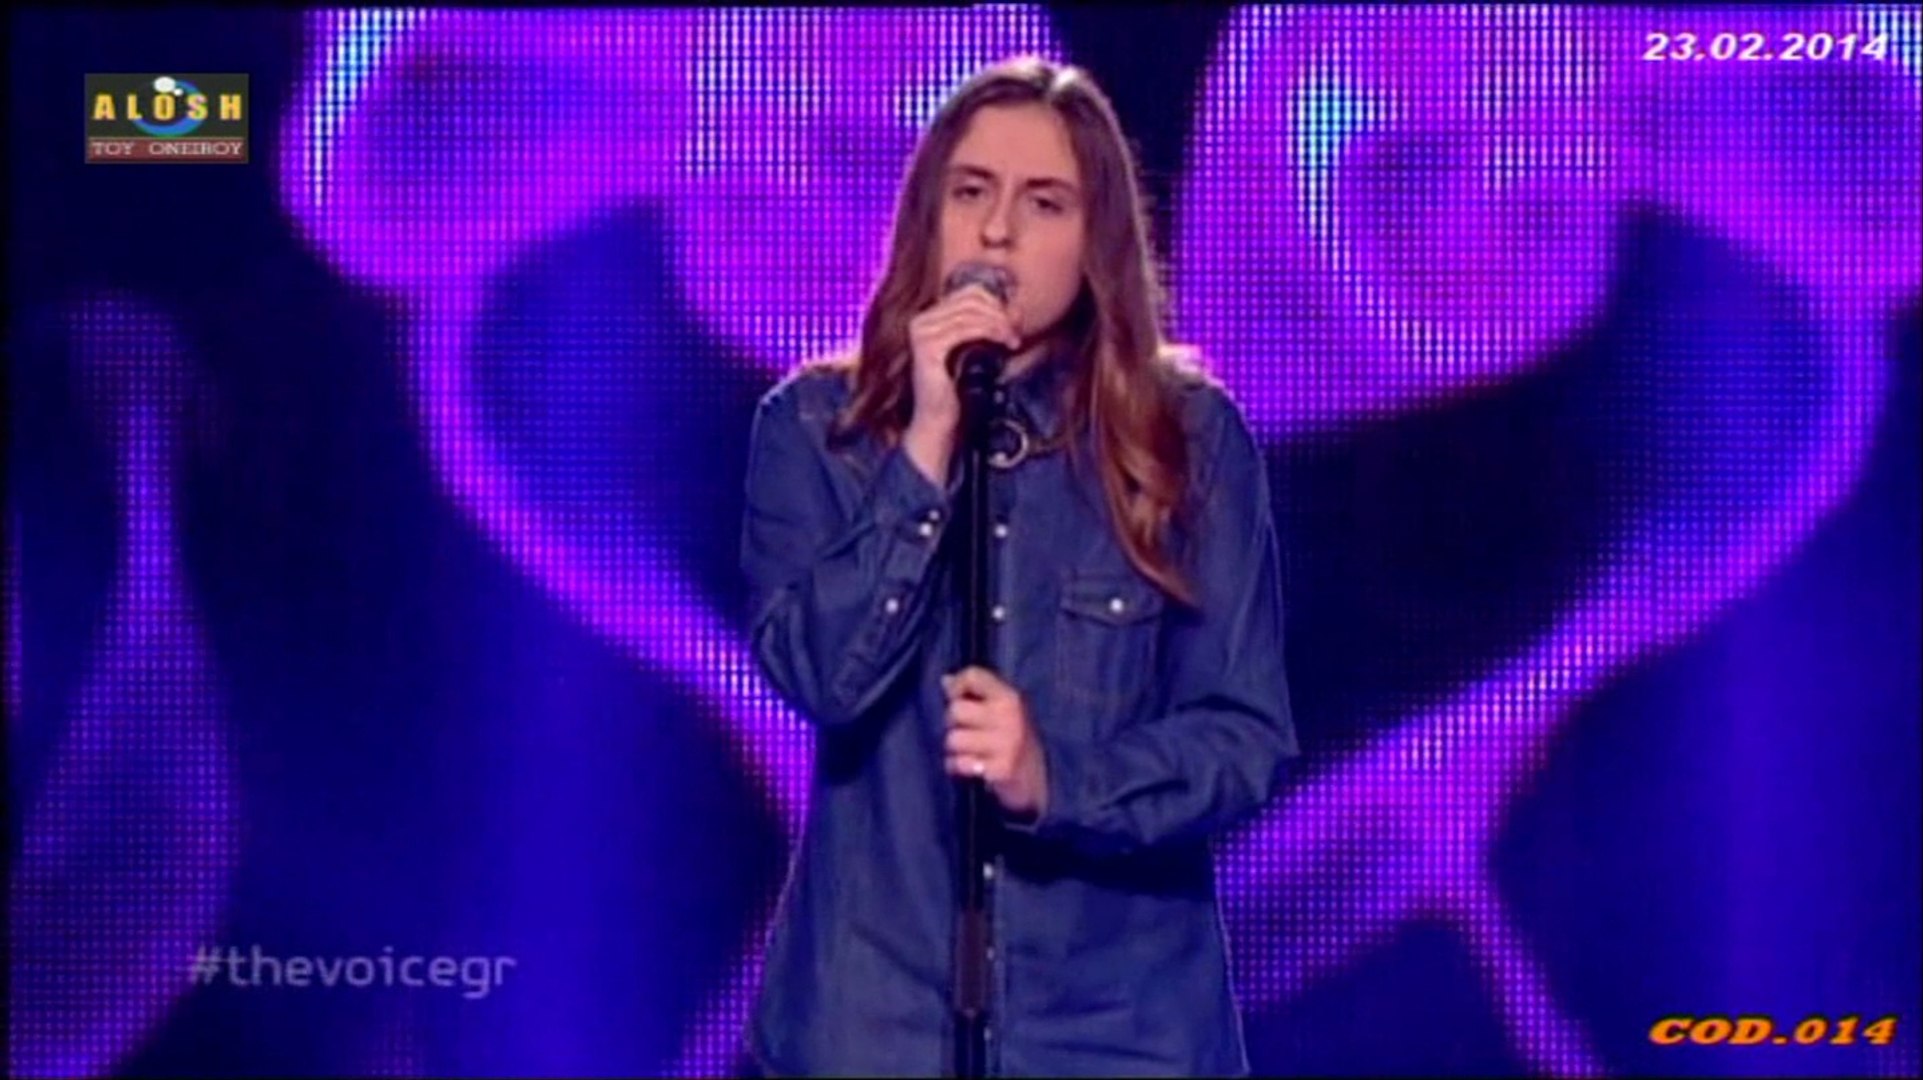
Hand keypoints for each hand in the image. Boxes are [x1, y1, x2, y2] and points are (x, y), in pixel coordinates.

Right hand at [906, 283, 1022, 432]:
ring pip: (970, 312)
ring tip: (1012, 340)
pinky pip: (966, 329)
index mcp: (929, 317)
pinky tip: (1003, 342)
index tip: (1014, 323)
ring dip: (998, 323)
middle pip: (970, 299)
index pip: (968, 293)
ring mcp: (921, 332)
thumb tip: (1017, 310)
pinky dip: (989, 331)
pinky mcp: (928, 347)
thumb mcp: (976, 351)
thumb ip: (991, 328)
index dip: (996, 303)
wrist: (938, 421)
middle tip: (1016, 332)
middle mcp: (921, 320)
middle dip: (999, 312)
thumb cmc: (957, 390)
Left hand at [941, 665, 1046, 821]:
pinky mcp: (999, 770)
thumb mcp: (1005, 713)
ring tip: (971, 754)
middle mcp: (1009, 716)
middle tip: (967, 734)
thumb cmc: (1017, 743)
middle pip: (955, 710)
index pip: (974, 675)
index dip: (957, 685)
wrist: (1044, 783)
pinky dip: (958, 768)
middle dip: (954, 724)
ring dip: (956, 750)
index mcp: (1010, 698)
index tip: (957, 699)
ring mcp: (1005, 744)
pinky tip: (972, 768)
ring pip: (953, 739)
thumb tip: (946, 681)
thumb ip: (978, 695)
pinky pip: (958, 764)